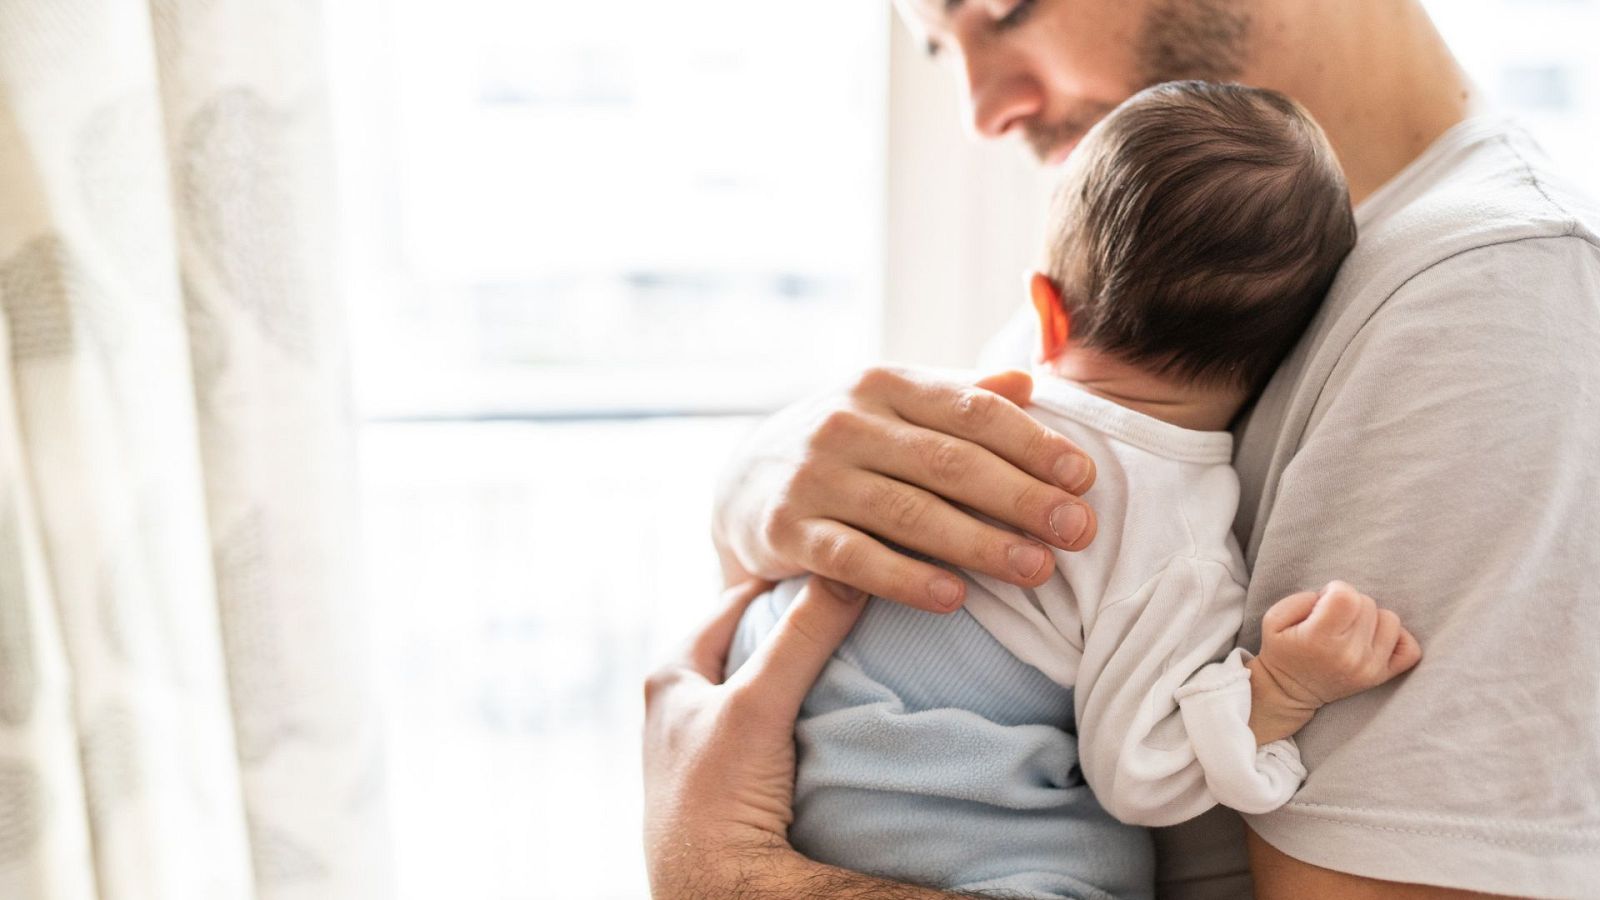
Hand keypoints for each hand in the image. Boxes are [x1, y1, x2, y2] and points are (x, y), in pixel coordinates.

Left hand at [642, 576, 868, 896]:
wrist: (716, 887)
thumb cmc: (717, 794)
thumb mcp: (757, 703)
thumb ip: (801, 638)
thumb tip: (849, 573)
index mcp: (671, 673)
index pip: (735, 600)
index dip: (782, 579)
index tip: (834, 562)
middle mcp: (682, 702)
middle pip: (751, 640)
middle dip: (796, 623)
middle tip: (852, 603)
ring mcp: (709, 741)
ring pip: (765, 683)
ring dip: (803, 669)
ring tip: (853, 649)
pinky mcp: (734, 776)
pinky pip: (777, 723)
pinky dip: (804, 709)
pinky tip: (836, 708)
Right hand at [712, 367, 1098, 612]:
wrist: (743, 484)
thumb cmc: (848, 448)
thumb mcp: (895, 409)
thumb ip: (960, 397)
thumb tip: (1030, 380)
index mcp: (885, 384)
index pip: (972, 410)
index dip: (1033, 444)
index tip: (1084, 477)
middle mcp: (846, 422)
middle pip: (949, 462)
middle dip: (1021, 497)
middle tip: (1079, 530)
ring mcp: (813, 476)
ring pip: (908, 513)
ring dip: (979, 543)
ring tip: (1037, 570)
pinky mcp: (785, 530)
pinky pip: (854, 558)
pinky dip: (905, 579)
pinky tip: (953, 598)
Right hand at [1247, 581, 1422, 742]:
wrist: (1289, 692)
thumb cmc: (1281, 651)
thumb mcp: (1273, 619)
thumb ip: (1302, 599)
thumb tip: (1333, 597)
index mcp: (1319, 639)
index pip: (1346, 596)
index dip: (1334, 590)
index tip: (1323, 602)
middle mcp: (1349, 655)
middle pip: (1367, 604)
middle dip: (1349, 603)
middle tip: (1333, 618)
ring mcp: (1369, 668)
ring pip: (1390, 619)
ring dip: (1371, 618)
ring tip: (1351, 628)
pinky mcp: (1381, 676)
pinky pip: (1410, 649)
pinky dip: (1397, 638)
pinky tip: (1374, 638)